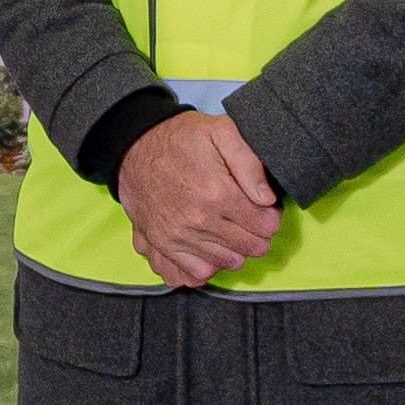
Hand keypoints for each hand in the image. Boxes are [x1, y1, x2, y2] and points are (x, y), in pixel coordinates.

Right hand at [114, 110, 286, 289]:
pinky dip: (211, 263)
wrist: (134, 148)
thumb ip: (250, 163)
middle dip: (258, 234)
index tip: (265, 208)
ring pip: (229, 262)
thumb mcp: (220, 132)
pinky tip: (213, 245)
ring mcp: (178, 236)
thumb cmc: (179, 139)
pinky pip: (198, 272)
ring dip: (237, 249)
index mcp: (217, 192)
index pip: (266, 225)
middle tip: (251, 219)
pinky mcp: (163, 245)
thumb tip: (267, 198)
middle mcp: (198, 220)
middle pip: (250, 246)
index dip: (271, 216)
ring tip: (232, 229)